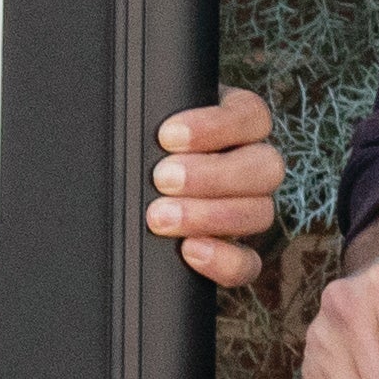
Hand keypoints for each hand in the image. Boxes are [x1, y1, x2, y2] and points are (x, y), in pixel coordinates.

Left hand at [152, 89, 288, 286]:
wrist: (112, 196)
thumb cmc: (134, 150)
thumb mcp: (145, 127)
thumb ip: (150, 124)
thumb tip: (142, 127)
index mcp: (236, 122)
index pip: (250, 115)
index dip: (215, 126)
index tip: (167, 136)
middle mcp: (251, 164)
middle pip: (266, 166)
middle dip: (213, 175)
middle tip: (162, 179)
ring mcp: (248, 209)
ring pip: (261, 212)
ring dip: (211, 216)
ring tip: (161, 217)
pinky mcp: (237, 251)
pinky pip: (249, 262)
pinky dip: (224, 260)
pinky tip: (189, 250)